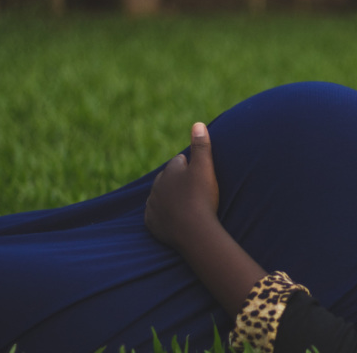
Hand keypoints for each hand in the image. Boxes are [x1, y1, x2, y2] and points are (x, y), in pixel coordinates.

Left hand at [145, 122, 220, 250]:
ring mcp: (152, 205)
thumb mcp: (205, 168)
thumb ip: (201, 146)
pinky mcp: (151, 223)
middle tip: (196, 192)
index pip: (179, 162)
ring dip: (172, 199)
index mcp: (169, 170)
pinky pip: (157, 216)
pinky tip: (177, 219)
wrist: (194, 232)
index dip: (192, 167)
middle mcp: (157, 186)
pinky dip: (165, 216)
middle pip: (169, 179)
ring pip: (162, 197)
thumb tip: (198, 123)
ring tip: (189, 206)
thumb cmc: (201, 197)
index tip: (202, 177)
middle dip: (179, 182)